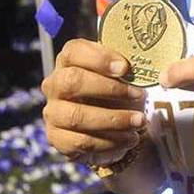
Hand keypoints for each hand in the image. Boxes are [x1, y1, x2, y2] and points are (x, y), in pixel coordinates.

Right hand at [41, 39, 145, 165]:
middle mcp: (55, 85)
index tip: (125, 68)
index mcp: (68, 62)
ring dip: (113, 120)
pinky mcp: (57, 138)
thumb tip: (140, 69)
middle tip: (138, 95)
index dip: (99, 58)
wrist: (102, 127)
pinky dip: (109, 142)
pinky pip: (81, 142)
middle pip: (72, 81)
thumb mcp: (117, 75)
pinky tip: (128, 139)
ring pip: (77, 116)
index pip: (73, 51)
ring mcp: (53, 112)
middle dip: (109, 89)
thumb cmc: (112, 93)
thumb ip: (123, 68)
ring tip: (138, 122)